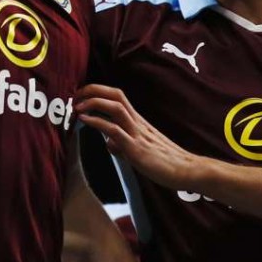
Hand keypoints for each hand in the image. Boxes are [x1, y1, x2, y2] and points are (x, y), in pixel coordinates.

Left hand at [74, 84, 196, 189]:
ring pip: (115, 107)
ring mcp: (137, 133)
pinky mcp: (136, 148)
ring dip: (93, 103)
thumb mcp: (139, 150)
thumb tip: (108, 143)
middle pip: (115, 94)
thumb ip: (123, 144)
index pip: (117, 97)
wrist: (187, 171)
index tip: (81, 96)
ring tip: (77, 106)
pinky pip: (114, 129)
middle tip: (74, 95)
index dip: (98, 92)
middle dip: (93, 90)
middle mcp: (137, 122)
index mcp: (138, 121)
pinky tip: (84, 121)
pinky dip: (97, 122)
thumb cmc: (164, 162)